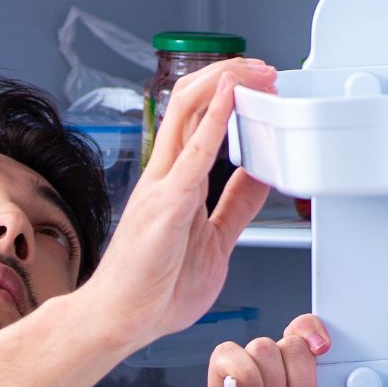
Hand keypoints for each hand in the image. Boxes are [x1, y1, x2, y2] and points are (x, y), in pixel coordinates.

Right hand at [76, 58, 276, 352]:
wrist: (122, 319)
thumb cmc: (154, 289)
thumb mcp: (215, 239)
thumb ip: (236, 206)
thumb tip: (260, 178)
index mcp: (177, 183)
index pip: (200, 119)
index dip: (232, 92)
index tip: (264, 83)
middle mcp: (166, 175)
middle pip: (192, 101)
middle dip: (231, 74)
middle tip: (265, 67)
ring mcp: (163, 185)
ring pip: (188, 110)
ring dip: (226, 82)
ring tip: (256, 70)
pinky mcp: (166, 203)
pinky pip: (194, 151)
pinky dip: (215, 117)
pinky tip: (231, 95)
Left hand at [206, 313, 329, 386]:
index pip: (223, 361)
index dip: (244, 375)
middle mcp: (253, 386)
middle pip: (260, 350)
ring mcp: (284, 377)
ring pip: (288, 344)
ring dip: (303, 380)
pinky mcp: (314, 374)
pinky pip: (307, 336)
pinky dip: (314, 335)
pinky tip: (321, 350)